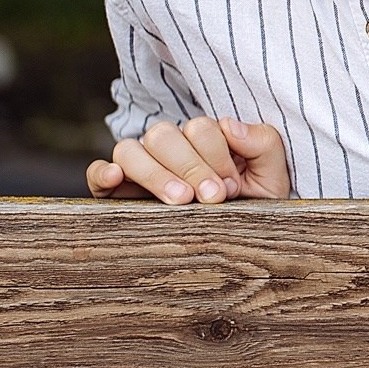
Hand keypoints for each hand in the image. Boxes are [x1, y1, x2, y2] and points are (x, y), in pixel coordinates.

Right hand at [87, 117, 290, 203]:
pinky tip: (117, 179)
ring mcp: (141, 166)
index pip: (199, 128)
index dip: (216, 155)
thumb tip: (230, 126)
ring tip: (180, 199)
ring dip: (155, 173)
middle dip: (190, 166)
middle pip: (163, 135)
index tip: (231, 187)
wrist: (241, 241)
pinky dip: (103, 172)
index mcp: (204, 138)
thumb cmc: (253, 204)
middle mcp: (170, 148)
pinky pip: (98, 172)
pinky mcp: (116, 190)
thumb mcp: (270, 176)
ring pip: (130, 149)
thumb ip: (263, 144)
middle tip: (211, 197)